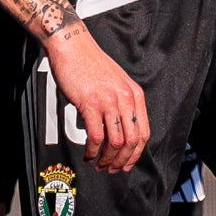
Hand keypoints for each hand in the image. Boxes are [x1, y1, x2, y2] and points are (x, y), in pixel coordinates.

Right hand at [42, 22, 149, 173]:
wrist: (72, 46)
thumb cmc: (90, 63)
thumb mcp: (116, 82)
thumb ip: (121, 103)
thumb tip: (119, 130)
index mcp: (134, 95)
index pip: (143, 133)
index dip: (135, 154)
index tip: (126, 164)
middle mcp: (125, 98)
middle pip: (131, 141)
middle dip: (122, 160)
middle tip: (111, 169)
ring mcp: (109, 101)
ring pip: (115, 142)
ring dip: (107, 159)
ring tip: (98, 164)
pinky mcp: (90, 103)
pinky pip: (96, 136)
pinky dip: (92, 150)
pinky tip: (87, 154)